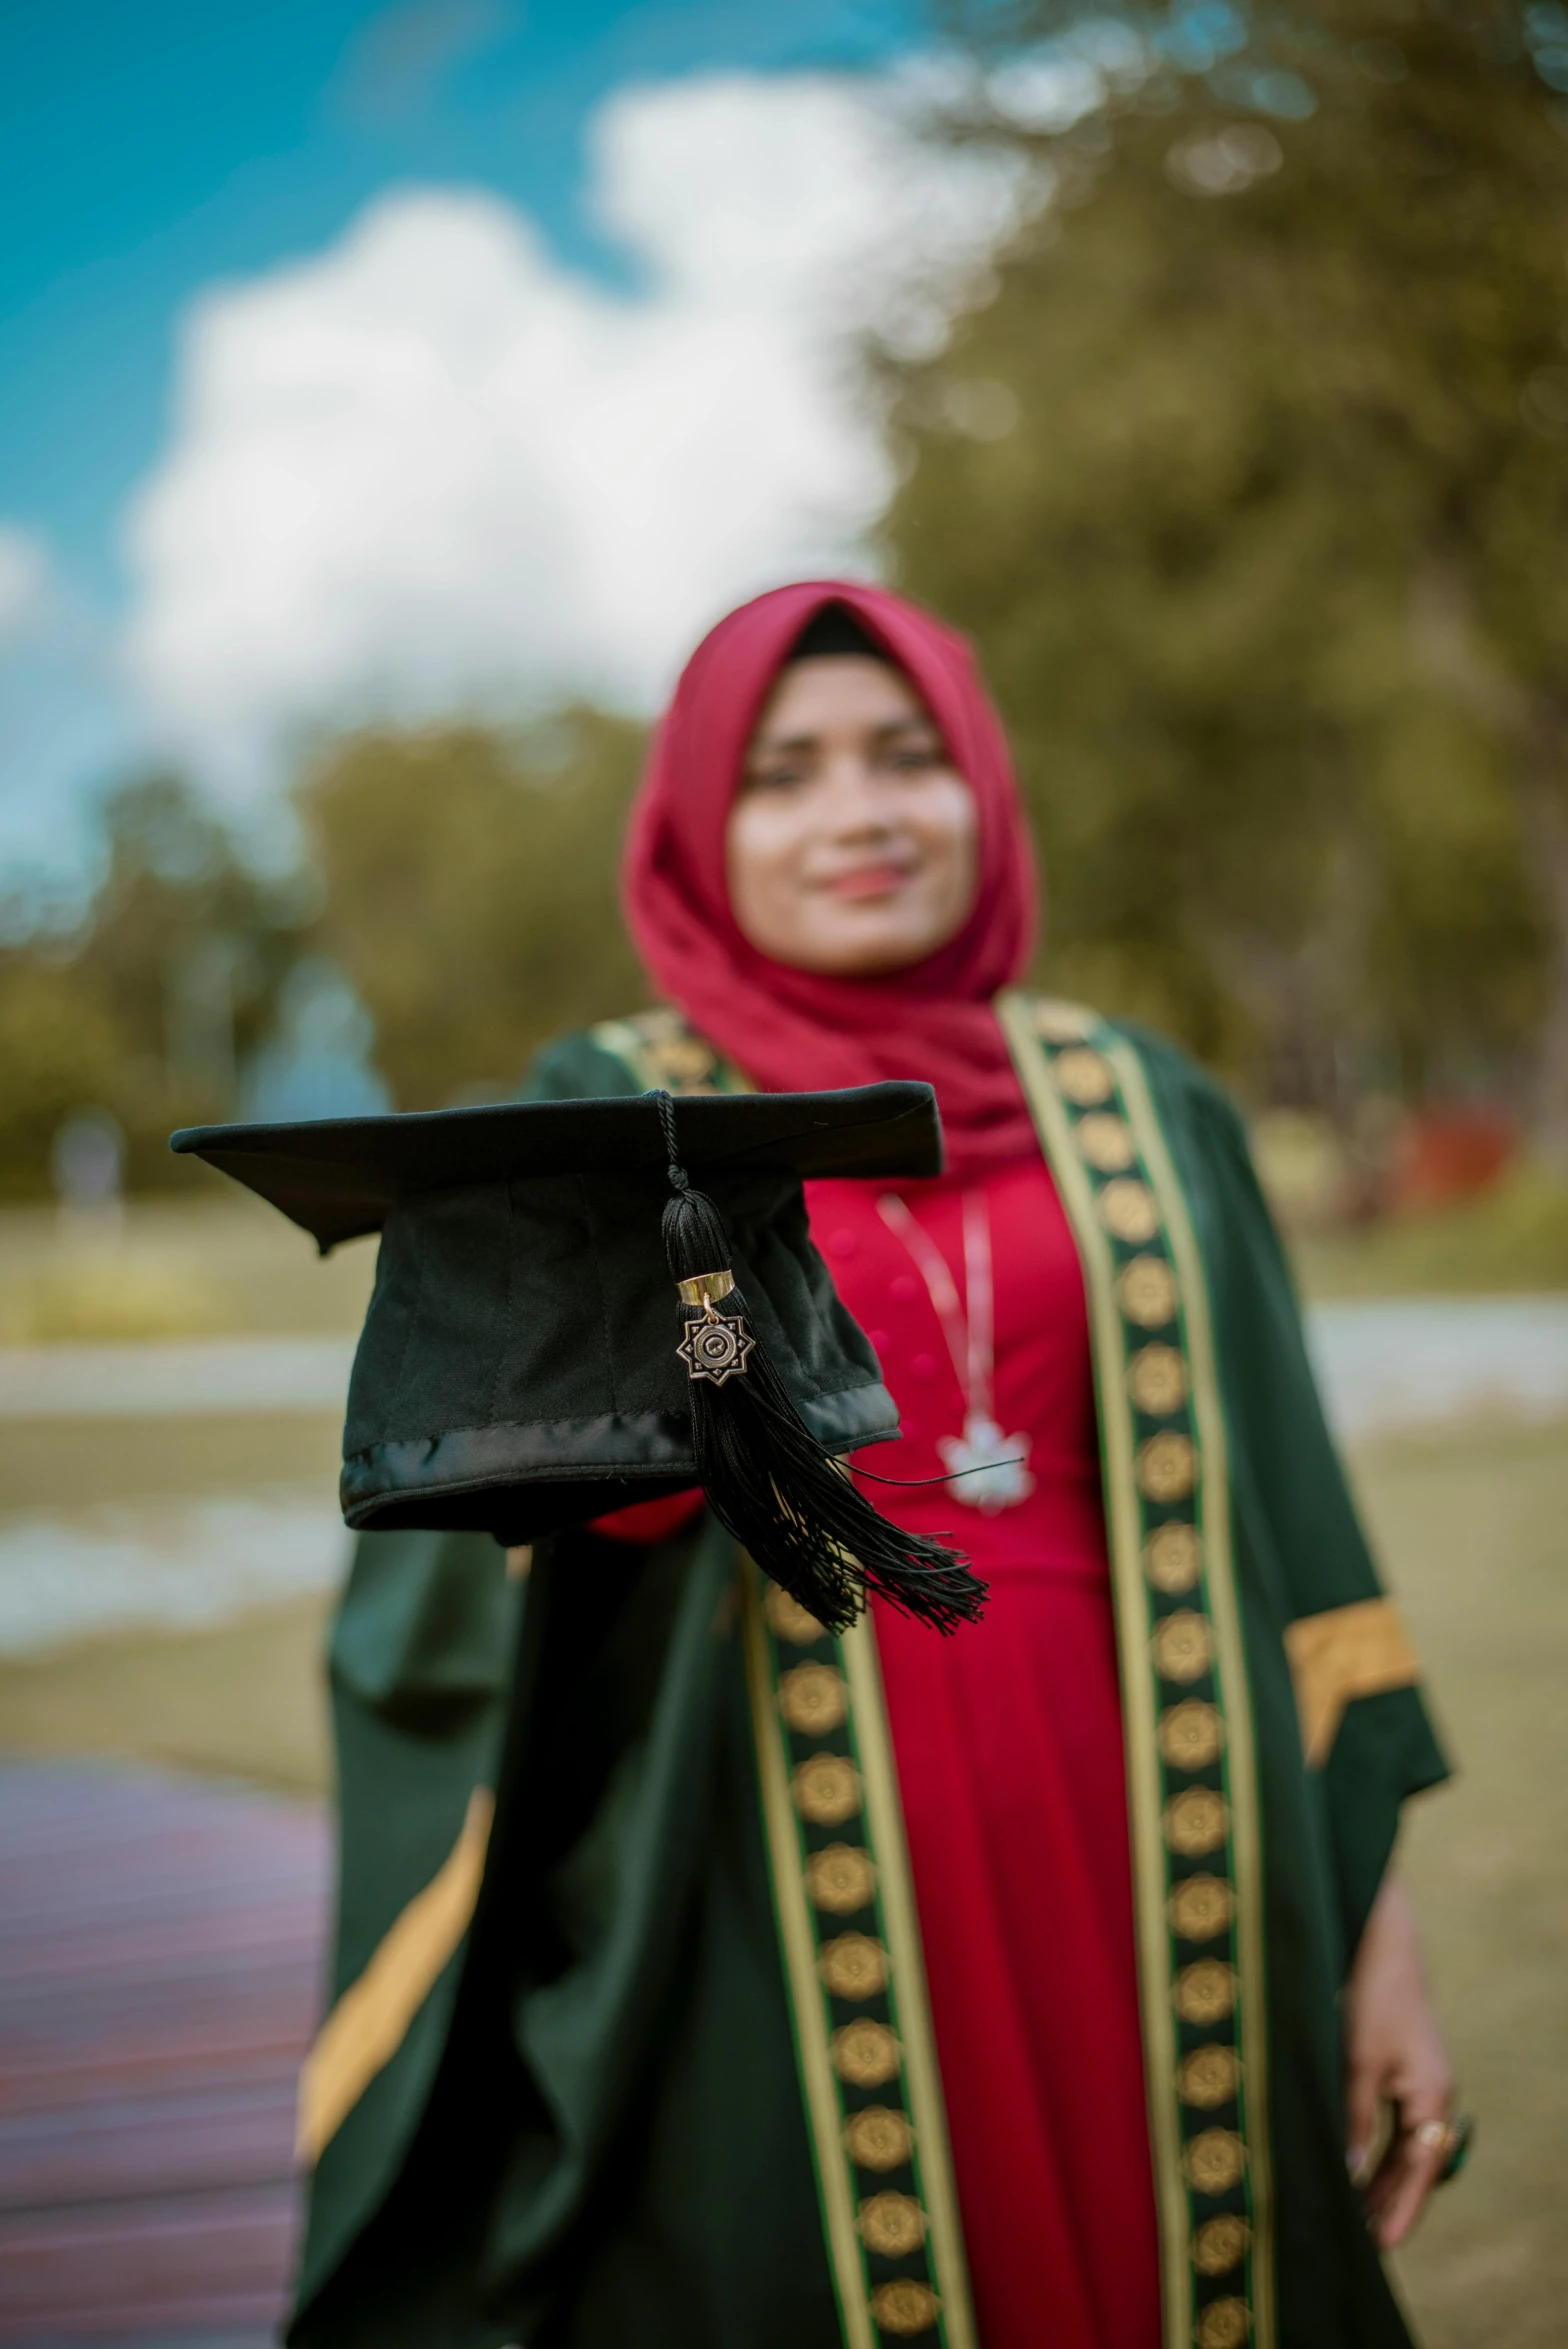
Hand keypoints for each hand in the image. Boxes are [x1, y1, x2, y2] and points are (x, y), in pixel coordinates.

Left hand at [1342, 1873, 1454, 2247]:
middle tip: (1361, 2241)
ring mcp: (1419, 2082)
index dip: (1399, 2210)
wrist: (1379, 1942)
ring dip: (1379, 2178)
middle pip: (1414, 2165)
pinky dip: (1375, 2150)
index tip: (1380, 2246)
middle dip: (1388, 2202)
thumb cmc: (1370, 1998)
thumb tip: (1345, 2170)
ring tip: (1354, 2215)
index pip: (1419, 2171)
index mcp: (1432, 2097)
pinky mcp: (1401, 2069)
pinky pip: (1393, 2125)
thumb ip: (1352, 2118)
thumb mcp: (1357, 2063)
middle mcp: (1433, 2095)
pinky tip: (1353, 2166)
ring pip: (1402, 2147)